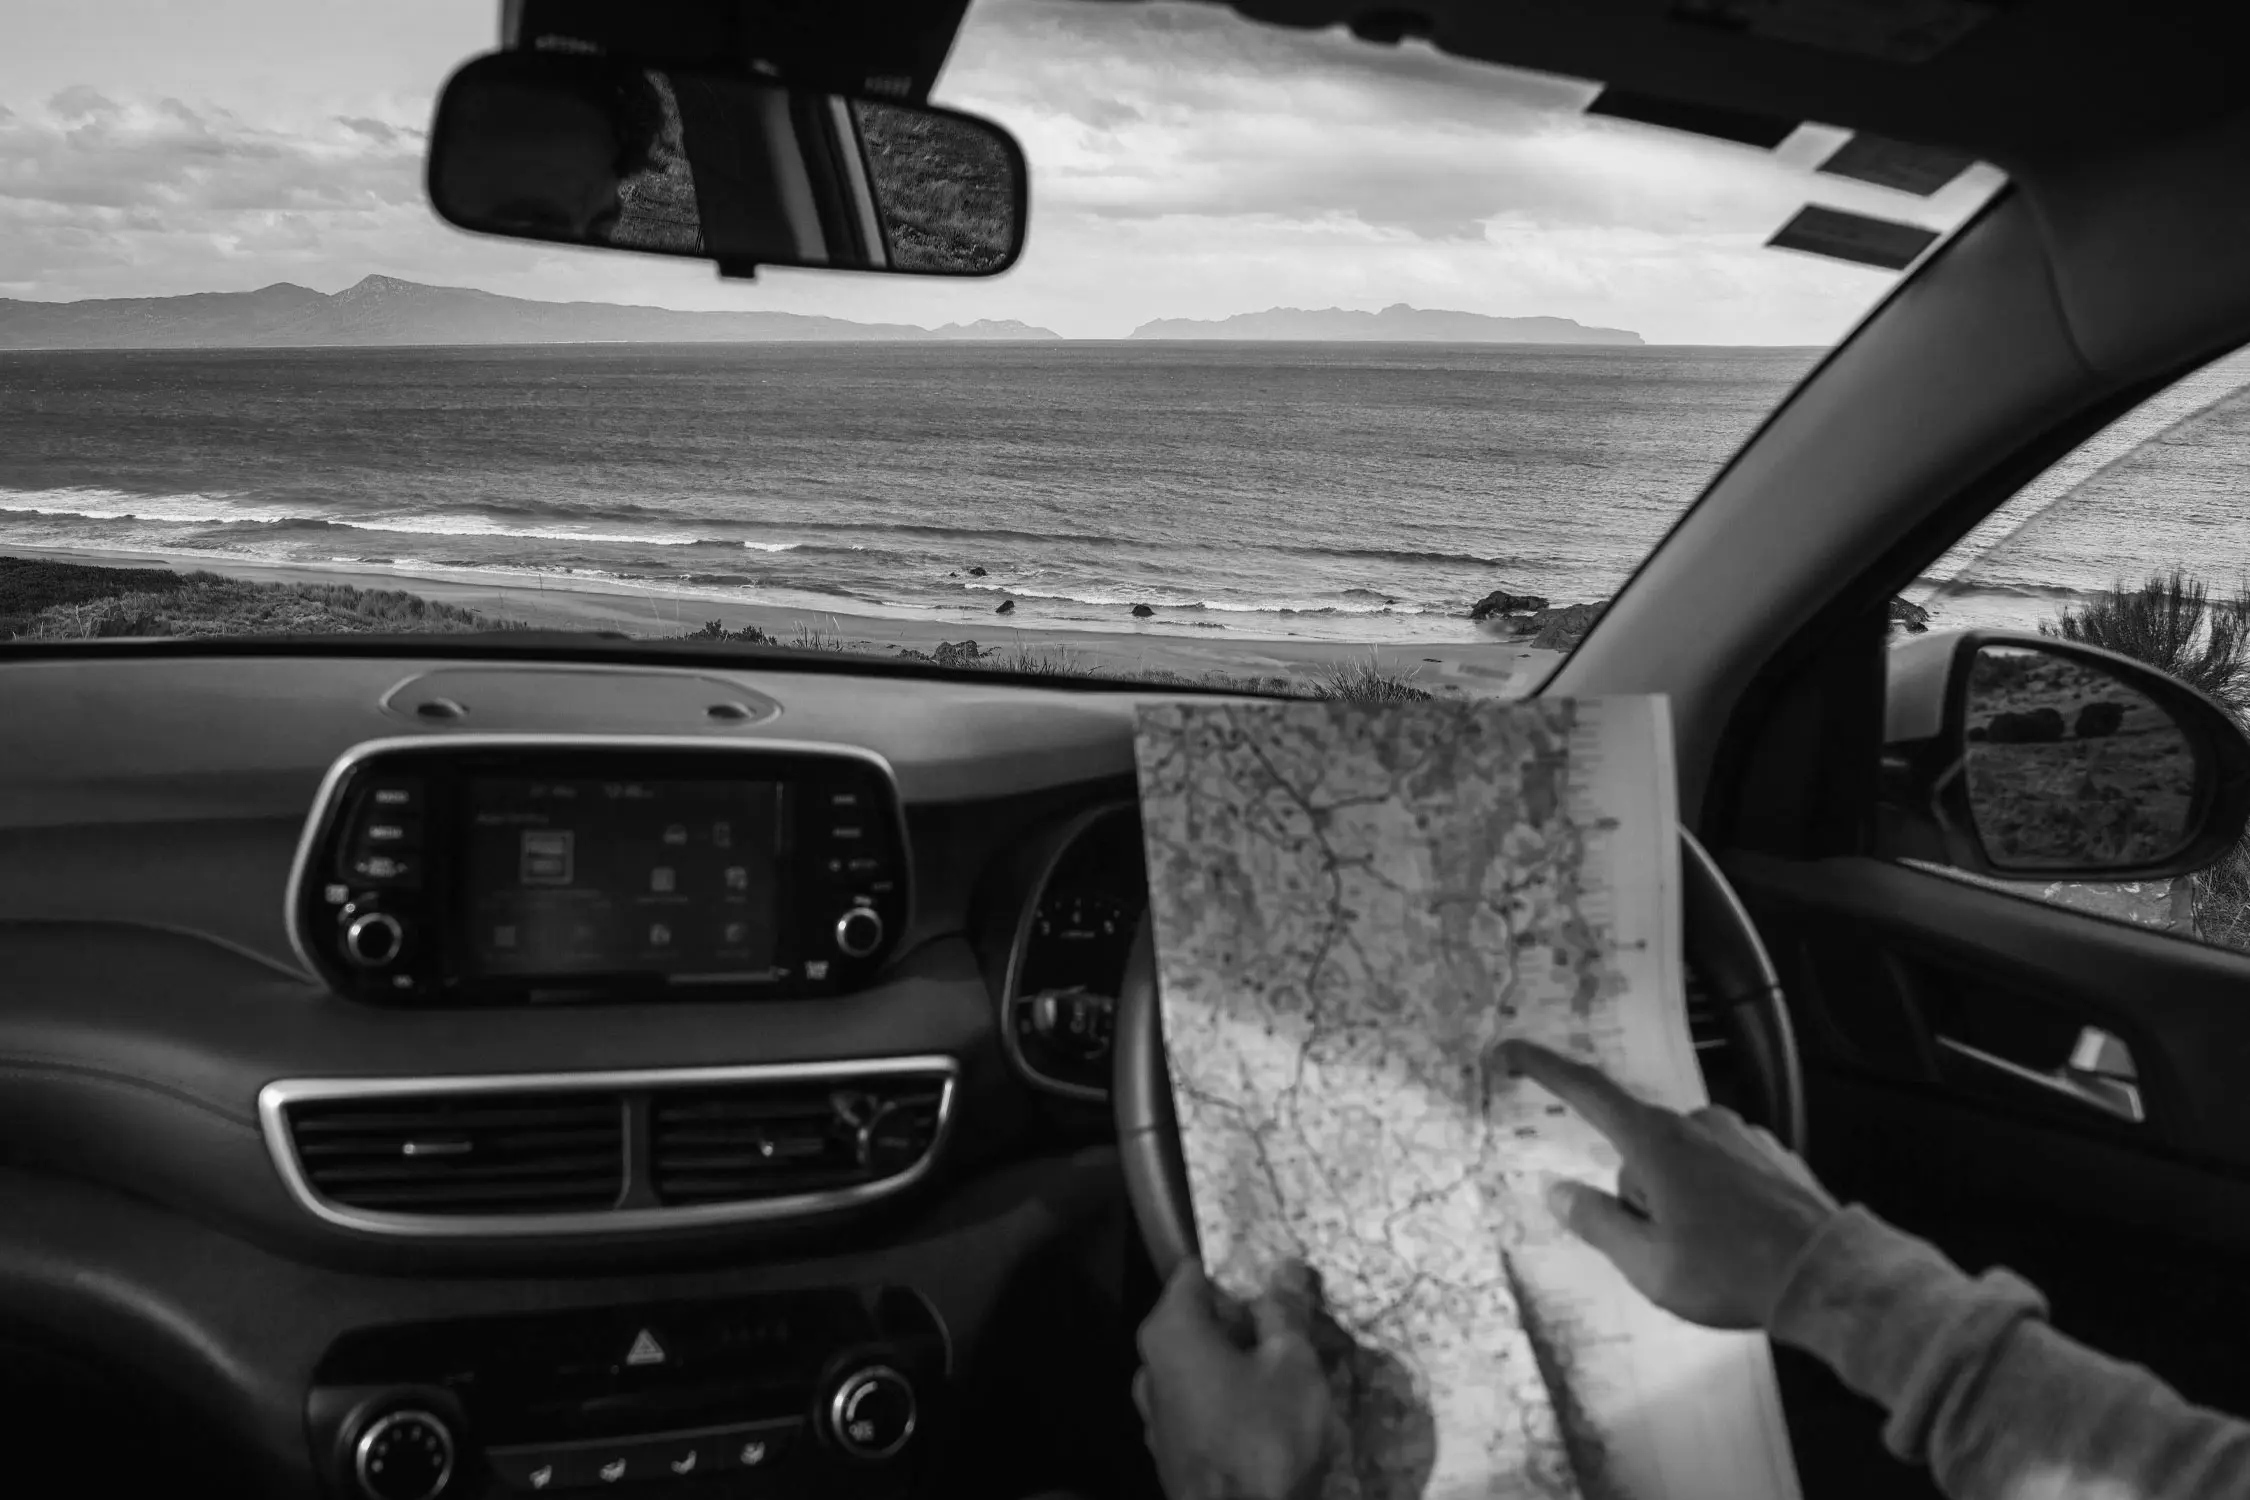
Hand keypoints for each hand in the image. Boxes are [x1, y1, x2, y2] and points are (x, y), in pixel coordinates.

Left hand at [1134, 1258, 1331, 1499]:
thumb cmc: (1263, 1434)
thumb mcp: (1291, 1363)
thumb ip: (1284, 1310)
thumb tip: (1283, 1267)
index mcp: (1169, 1330)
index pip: (1196, 1273)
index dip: (1239, 1269)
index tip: (1277, 1279)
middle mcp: (1149, 1363)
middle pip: (1199, 1320)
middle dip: (1246, 1320)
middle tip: (1293, 1329)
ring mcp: (1154, 1410)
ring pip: (1201, 1364)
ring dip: (1239, 1362)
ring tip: (1285, 1373)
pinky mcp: (1168, 1446)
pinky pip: (1199, 1402)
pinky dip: (1227, 1397)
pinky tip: (1263, 1412)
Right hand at [1498, 1038, 1840, 1329]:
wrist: (1831, 1276)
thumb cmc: (1732, 1273)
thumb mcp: (1646, 1263)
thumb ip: (1595, 1222)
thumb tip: (1558, 1192)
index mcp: (1655, 1141)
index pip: (1585, 1092)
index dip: (1541, 1068)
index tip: (1509, 1050)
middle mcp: (1695, 1121)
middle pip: (1636, 1149)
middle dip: (1636, 1194)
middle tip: (1665, 1251)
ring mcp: (1737, 1132)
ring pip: (1679, 1159)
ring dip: (1678, 1198)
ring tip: (1711, 1253)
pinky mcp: (1769, 1151)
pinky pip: (1720, 1166)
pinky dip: (1715, 1197)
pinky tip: (1738, 1239)